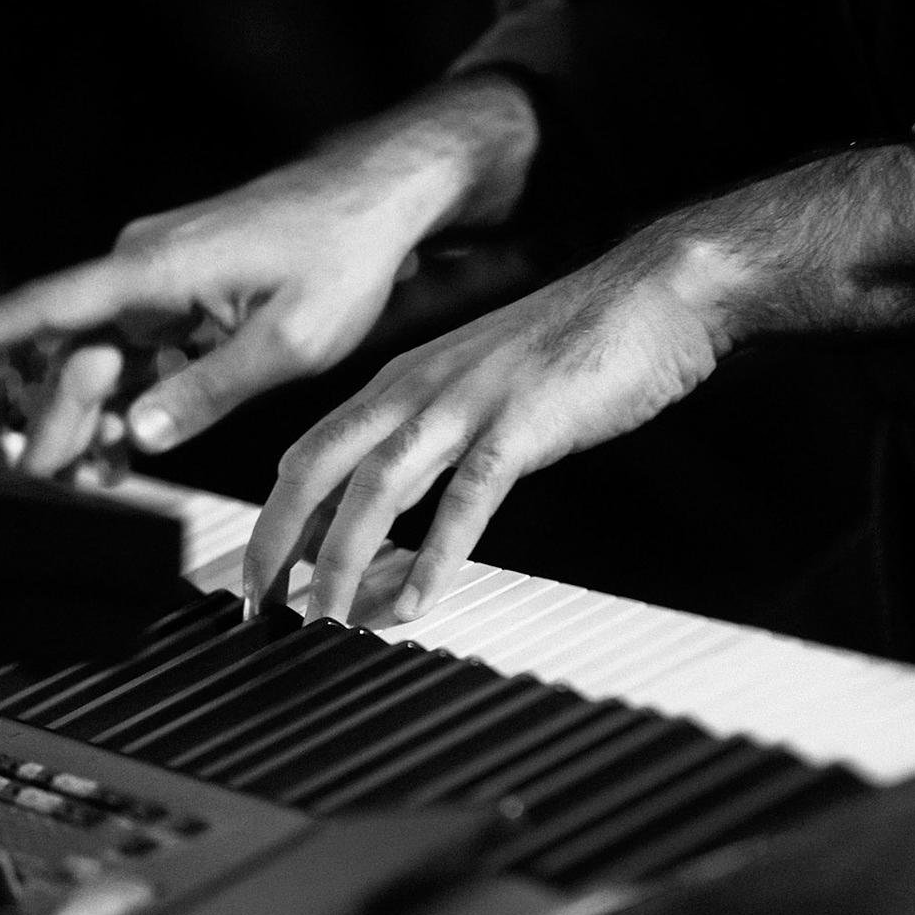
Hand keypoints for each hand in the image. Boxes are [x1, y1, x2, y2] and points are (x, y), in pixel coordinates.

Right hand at [0, 167, 426, 475]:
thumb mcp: (290, 342)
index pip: (44, 310)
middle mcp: (143, 266)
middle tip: (40, 482)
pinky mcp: (185, 292)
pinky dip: (130, 399)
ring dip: (91, 418)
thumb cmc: (344, 254)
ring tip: (85, 481)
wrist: (383, 197)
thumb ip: (209, 391)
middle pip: (71, 353)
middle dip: (48, 420)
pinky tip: (124, 451)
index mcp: (155, 270)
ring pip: (102, 358)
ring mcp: (162, 278)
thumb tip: (136, 433)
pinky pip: (139, 352)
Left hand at [244, 236, 735, 624]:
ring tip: (327, 619)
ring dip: (343, 560)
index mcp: (401, 380)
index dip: (273, 520)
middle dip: (276, 544)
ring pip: (376, 488)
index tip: (261, 578)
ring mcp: (467, 404)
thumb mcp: (478, 387)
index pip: (309, 454)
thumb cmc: (575, 346)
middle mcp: (418, 388)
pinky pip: (466, 498)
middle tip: (259, 608)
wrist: (654, 295)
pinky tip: (420, 602)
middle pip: (317, 469)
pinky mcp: (521, 425)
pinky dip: (436, 555)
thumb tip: (393, 512)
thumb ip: (431, 442)